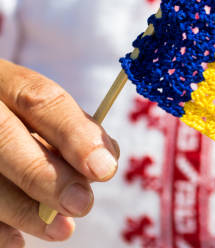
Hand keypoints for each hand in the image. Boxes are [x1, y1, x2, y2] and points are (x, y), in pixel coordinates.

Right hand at [0, 60, 119, 245]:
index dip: (74, 133)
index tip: (104, 169)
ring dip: (24, 210)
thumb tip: (106, 160)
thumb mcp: (40, 112)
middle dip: (45, 175)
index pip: (38, 98)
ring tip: (62, 229)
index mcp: (3, 80)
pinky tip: (17, 242)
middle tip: (83, 204)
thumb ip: (73, 129)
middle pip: (4, 137)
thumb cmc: (18, 120)